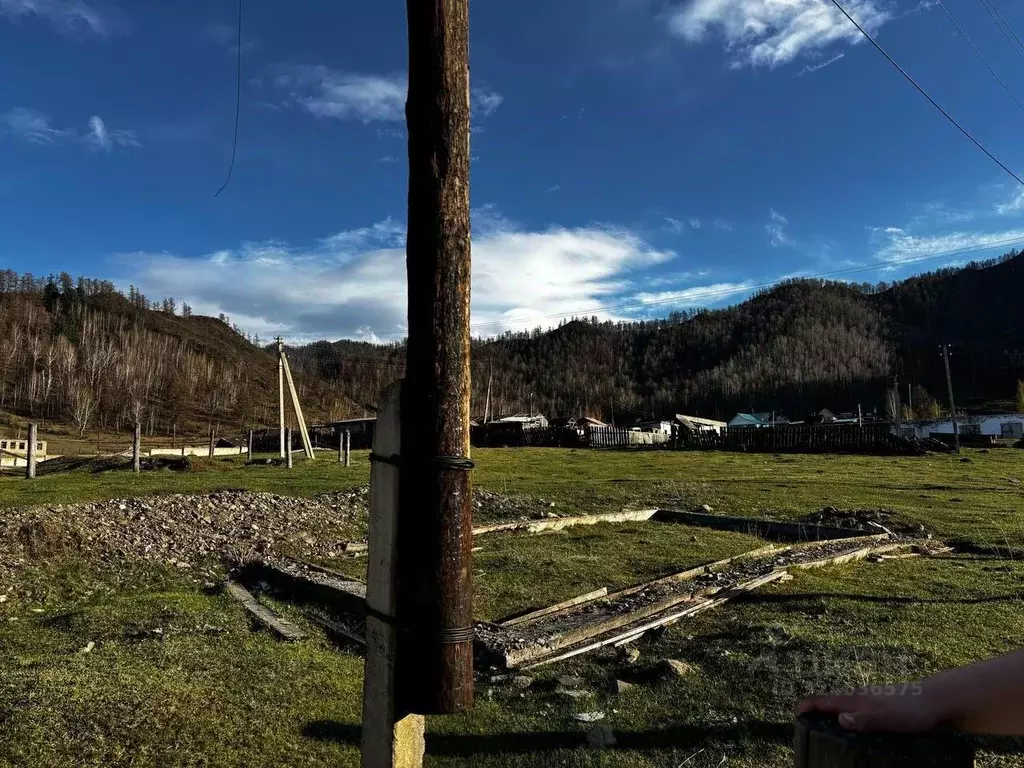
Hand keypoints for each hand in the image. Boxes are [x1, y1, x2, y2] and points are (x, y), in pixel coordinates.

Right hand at [798, 685, 942, 732]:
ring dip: (836, 715)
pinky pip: (859, 709)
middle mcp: (859, 696)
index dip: (808, 706)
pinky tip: (860, 727)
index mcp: (856, 700)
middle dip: (819, 712)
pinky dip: (852, 716)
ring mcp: (870, 697)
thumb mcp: (886, 719)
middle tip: (811, 728)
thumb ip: (863, 719)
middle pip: (832, 703)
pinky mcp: (880, 702)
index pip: (825, 701)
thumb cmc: (910, 711)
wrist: (934, 701)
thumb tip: (840, 719)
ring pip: (847, 706)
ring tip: (834, 730)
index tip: (796, 713)